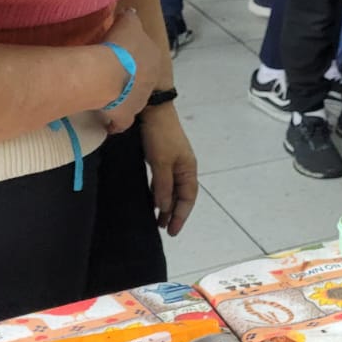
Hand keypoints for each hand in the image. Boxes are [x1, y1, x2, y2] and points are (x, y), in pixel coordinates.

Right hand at [99, 9, 159, 131]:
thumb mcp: (129, 22)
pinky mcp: (126, 117)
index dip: (133, 55)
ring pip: (133, 100)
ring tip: (108, 96)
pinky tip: (107, 122)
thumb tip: (131, 13)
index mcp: (154, 58)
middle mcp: (151, 81)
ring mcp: (140, 100)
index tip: (121, 55)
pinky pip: (121, 123)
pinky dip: (115, 123)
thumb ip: (131, 17)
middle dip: (131, 78)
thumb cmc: (120, 45)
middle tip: (114, 76)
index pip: (146, 57)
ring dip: (123, 98)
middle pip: (141, 79)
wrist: (109, 72)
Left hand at [140, 103, 198, 235]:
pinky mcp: (162, 158)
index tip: (171, 231)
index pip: (188, 197)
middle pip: (182, 195)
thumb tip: (165, 208)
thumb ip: (164, 186)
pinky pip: (164, 182)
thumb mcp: (161, 163)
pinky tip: (152, 200)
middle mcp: (183, 167)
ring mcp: (173, 162)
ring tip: (157, 220)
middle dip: (174, 213)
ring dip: (166, 204)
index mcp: (188, 168)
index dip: (181, 215)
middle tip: (164, 229)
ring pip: (172, 189)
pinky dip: (160, 193)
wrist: (153, 110)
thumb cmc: (160, 136)